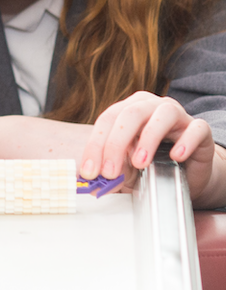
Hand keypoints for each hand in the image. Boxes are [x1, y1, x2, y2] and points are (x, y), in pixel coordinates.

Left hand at [80, 91, 221, 204]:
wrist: (189, 171)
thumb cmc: (154, 164)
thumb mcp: (128, 168)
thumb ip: (114, 171)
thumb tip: (95, 183)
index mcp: (128, 108)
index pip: (107, 120)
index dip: (95, 145)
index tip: (90, 171)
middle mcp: (151, 106)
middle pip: (130, 114)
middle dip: (115, 144)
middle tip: (110, 172)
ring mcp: (177, 114)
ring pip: (162, 115)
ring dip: (147, 139)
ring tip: (139, 163)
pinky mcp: (200, 129)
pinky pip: (195, 129)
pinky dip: (185, 142)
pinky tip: (176, 156)